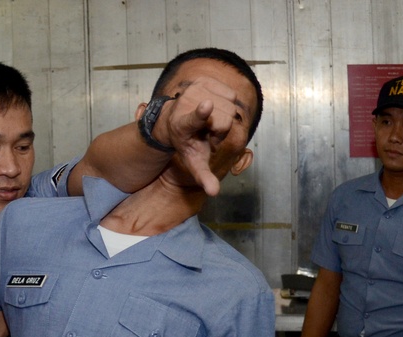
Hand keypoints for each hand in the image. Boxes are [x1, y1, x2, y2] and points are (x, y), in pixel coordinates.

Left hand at [157, 77, 249, 195]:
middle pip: (224, 120)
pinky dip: (226, 103)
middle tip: (207, 133)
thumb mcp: (193, 161)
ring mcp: (193, 89)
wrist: (171, 121)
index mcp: (183, 126)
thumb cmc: (187, 144)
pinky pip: (230, 93)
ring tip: (208, 122)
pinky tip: (212, 108)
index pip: (193, 119)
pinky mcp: (202, 79)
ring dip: (224, 116)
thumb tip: (214, 193)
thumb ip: (203, 176)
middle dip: (221, 130)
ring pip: (230, 106)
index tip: (206, 105)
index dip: (200, 113)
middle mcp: (186, 104)